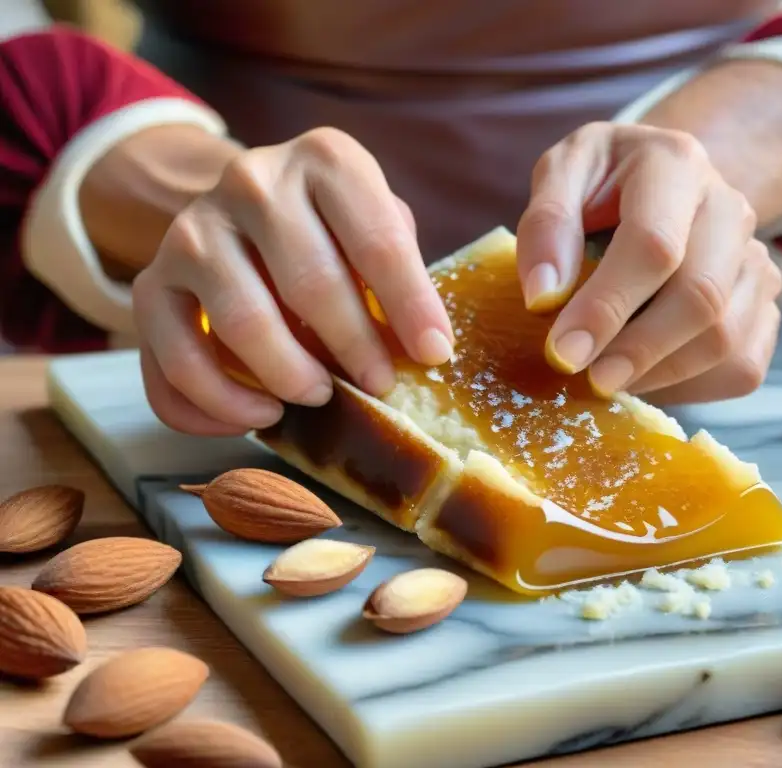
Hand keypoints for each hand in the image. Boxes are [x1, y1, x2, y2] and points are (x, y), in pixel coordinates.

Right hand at [132, 128, 453, 435]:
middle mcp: (253, 182)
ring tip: (320, 397)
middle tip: (378, 386)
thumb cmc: (330, 228)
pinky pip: (174, 359)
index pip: (378, 240)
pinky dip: (216, 404)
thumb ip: (399, 266)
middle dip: (353, 347)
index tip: (435, 354)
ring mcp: (194, 230)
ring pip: (241, 321)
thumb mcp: (372, 220)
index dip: (411, 306)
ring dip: (287, 374)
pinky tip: (257, 415)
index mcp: (325, 160)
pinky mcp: (153, 283)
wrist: (241, 208)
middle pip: (310, 282)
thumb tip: (425, 346)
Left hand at [516, 122, 781, 403]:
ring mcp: (756, 258)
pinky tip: (645, 375)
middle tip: (588, 381)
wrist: (661, 182)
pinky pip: (743, 366)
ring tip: (607, 378)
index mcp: (676, 164)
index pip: (654, 244)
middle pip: (701, 296)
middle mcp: (731, 209)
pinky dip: (690, 386)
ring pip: (726, 339)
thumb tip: (543, 296)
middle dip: (638, 351)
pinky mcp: (766, 303)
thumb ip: (546, 225)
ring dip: (660, 374)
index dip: (607, 306)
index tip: (564, 351)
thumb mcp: (561, 176)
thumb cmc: (602, 183)